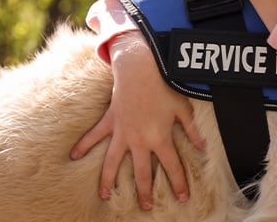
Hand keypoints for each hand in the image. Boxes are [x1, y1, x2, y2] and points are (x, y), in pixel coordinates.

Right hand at [70, 33, 205, 208]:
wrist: (140, 69)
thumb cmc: (164, 87)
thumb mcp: (183, 108)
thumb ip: (191, 130)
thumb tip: (203, 147)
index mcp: (160, 138)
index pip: (172, 167)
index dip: (178, 184)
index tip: (182, 198)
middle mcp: (139, 140)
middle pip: (141, 173)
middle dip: (144, 192)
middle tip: (144, 207)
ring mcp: (122, 133)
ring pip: (112, 162)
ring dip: (108, 180)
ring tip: (104, 196)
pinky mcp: (110, 121)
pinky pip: (94, 136)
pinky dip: (83, 145)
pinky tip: (73, 156)